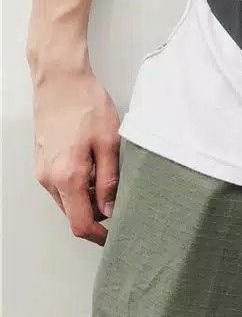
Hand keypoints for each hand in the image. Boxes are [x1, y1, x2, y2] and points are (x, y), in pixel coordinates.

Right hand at [31, 66, 120, 244]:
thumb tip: (110, 208)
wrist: (60, 80)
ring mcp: (43, 170)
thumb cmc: (85, 104)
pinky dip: (80, 184)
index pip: (80, 223)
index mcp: (67, 176)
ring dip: (89, 198)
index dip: (98, 235)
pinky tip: (96, 165)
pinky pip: (62, 184)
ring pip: (68, 199)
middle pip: (73, 214)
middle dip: (97, 215)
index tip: (115, 236)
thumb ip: (109, 179)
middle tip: (123, 202)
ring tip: (112, 177)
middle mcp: (49, 178)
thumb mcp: (109, 142)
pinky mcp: (43, 160)